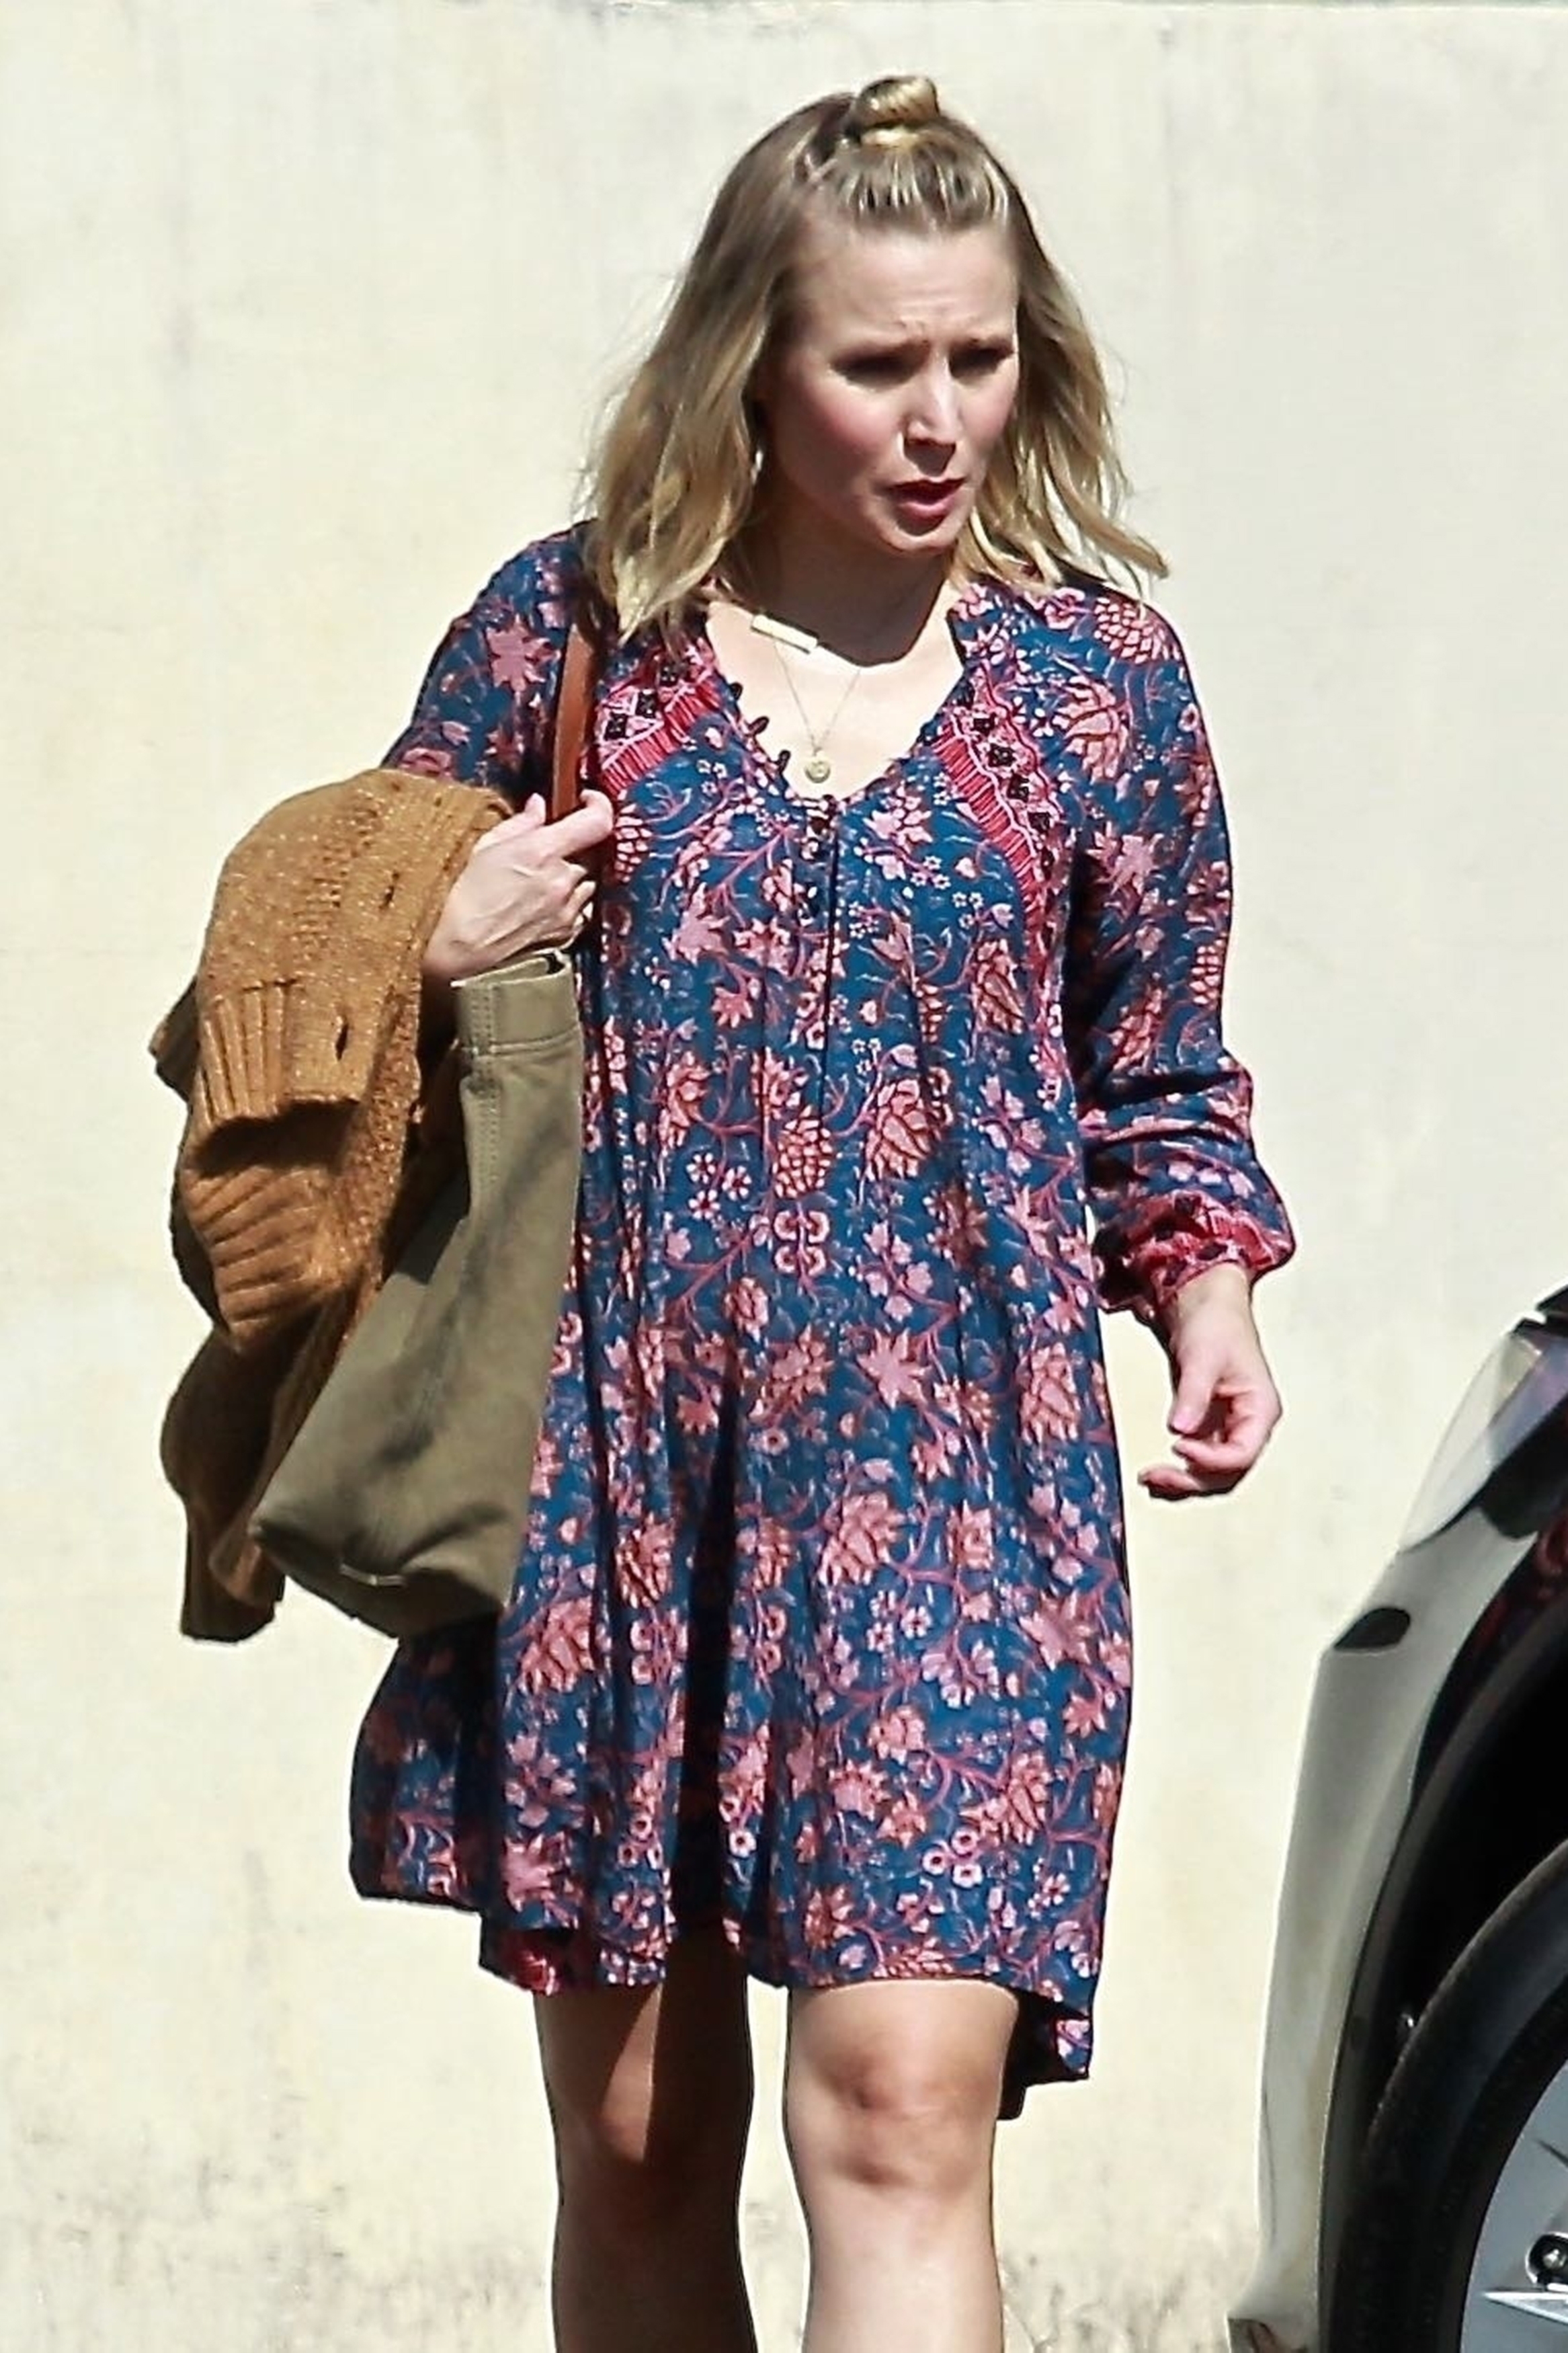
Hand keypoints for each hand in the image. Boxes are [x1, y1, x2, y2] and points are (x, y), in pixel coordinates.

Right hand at [423, 789, 614, 986]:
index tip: (586, 801)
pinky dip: (568, 903)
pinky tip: (541, 905)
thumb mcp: (486, 848)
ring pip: (585, 882)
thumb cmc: (467, 896)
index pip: (596, 822)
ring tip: (536, 884)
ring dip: (569, 878)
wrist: (465, 950)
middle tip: (540, 856)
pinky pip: (581, 909)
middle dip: (568, 851)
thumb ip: (520, 824)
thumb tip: (539, 806)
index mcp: (543, 851)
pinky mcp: (568, 931)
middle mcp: (562, 879)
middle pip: (585, 853)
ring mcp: (568, 908)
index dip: (600, 806)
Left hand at [1138, 1263, 1280, 1501]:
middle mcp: (1248, 1424)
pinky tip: (1156, 1471)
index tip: (1178, 1445)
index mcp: (1260, 1408)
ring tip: (1149, 1478)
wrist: (1205, 1301)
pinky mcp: (1208, 1425)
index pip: (1242, 1453)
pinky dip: (1178, 1468)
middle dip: (1192, 1480)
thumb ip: (1193, 1394)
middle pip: (1227, 1472)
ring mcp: (1228, 1427)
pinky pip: (1197, 1458)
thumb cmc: (1216, 1321)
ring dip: (1183, 1481)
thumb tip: (1180, 1428)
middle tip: (1155, 1476)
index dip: (1211, 1459)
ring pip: (1212, 1472)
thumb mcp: (1203, 1356)